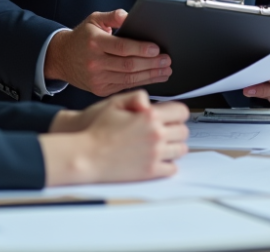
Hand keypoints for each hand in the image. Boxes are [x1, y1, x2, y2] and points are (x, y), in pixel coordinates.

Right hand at [41, 90, 189, 184]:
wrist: (86, 155)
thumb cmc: (97, 130)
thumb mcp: (115, 103)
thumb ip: (137, 97)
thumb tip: (151, 102)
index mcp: (150, 117)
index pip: (182, 112)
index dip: (177, 112)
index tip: (172, 115)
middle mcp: (156, 135)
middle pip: (184, 131)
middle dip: (176, 129)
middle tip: (165, 130)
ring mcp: (154, 155)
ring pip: (181, 150)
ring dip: (174, 146)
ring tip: (161, 144)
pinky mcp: (150, 171)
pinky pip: (172, 168)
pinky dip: (168, 164)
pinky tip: (158, 158)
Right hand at [44, 10, 170, 95]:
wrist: (61, 58)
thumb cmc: (81, 38)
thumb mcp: (93, 20)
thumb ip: (112, 16)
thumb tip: (128, 15)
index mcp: (94, 42)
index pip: (122, 47)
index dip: (141, 49)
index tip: (157, 48)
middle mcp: (95, 62)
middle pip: (128, 65)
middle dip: (151, 63)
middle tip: (167, 60)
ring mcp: (97, 78)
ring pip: (129, 78)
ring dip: (150, 75)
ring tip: (165, 70)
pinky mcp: (100, 89)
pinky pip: (124, 86)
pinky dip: (141, 82)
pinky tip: (153, 78)